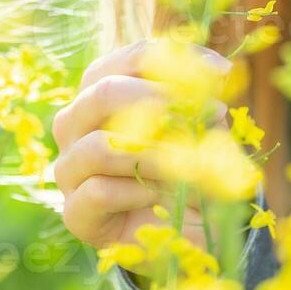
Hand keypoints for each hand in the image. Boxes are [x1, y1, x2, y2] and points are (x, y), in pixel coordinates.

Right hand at [50, 39, 228, 253]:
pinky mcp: (75, 213)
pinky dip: (138, 192)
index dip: (172, 59)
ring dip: (154, 153)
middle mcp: (75, 125)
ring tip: (188, 164)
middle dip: (159, 101)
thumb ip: (200, 100)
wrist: (179, 230)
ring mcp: (69, 169)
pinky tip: (159, 196)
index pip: (125, 60)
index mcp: (100, 92)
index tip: (221, 73)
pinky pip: (100, 191)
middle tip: (205, 116)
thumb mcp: (201, 129)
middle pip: (103, 92)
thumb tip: (214, 72)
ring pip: (100, 146)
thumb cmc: (184, 168)